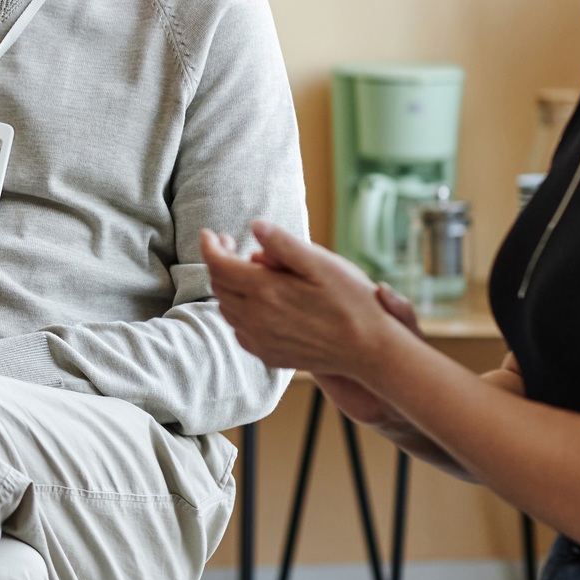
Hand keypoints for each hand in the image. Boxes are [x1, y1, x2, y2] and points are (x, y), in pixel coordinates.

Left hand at [200, 221, 405, 380]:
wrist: (371, 350)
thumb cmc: (352, 302)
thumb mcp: (322, 263)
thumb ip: (284, 244)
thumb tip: (255, 225)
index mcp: (265, 291)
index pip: (218, 264)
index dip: (209, 245)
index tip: (209, 233)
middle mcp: (255, 318)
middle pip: (219, 286)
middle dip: (219, 262)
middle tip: (231, 246)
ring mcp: (259, 340)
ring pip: (227, 308)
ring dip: (229, 287)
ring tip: (247, 271)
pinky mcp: (267, 355)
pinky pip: (240, 330)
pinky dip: (240, 312)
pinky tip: (258, 303)